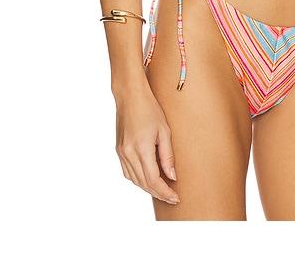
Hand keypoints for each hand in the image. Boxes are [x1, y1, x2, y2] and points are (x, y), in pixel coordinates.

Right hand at [114, 80, 180, 204]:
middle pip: (144, 183)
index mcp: (141, 148)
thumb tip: (172, 177)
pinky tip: (148, 179)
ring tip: (162, 190)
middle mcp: (128, 153)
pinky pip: (128, 172)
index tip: (176, 198)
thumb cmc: (150, 109)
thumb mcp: (164, 131)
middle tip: (172, 198)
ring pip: (134, 180)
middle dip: (158, 193)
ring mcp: (121, 153)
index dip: (165, 192)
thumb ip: (168, 156)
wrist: (130, 96)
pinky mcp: (118, 151)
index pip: (153, 180)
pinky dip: (138, 179)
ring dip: (148, 188)